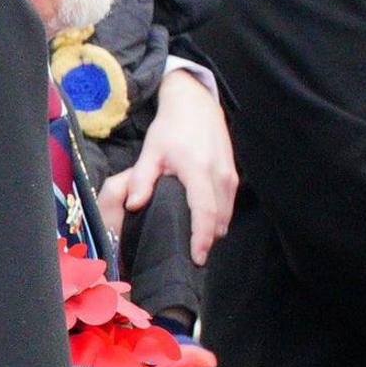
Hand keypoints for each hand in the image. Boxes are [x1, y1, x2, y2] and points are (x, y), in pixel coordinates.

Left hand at [104, 68, 236, 262]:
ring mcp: (230, 176)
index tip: (196, 258)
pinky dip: (217, 220)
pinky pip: (228, 206)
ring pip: (226, 215)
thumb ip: (141, 179)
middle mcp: (220, 176)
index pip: (204, 211)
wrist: (196, 105)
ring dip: (213, 232)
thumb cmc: (171, 128)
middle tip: (188, 261)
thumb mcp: (150, 151)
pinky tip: (202, 229)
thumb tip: (133, 206)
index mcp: (198, 170)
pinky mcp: (232, 176)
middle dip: (207, 242)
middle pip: (219, 219)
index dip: (202, 237)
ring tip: (194, 249)